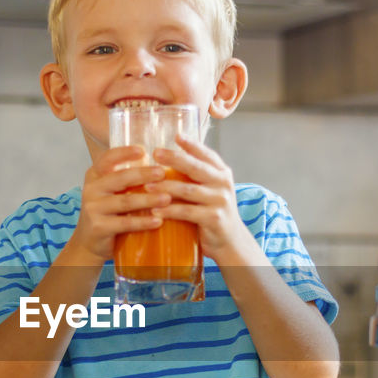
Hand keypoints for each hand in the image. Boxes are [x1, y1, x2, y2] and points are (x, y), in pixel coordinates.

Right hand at [65, 146, 170, 262]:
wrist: (89, 243)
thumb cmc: (108, 213)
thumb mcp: (111, 192)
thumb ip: (126, 178)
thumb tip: (160, 162)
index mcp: (95, 176)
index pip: (107, 158)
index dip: (124, 153)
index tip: (143, 150)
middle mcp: (92, 189)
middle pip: (120, 178)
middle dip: (143, 174)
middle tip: (163, 173)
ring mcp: (93, 209)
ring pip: (125, 201)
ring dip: (148, 199)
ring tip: (167, 198)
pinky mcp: (99, 227)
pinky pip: (125, 223)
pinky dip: (143, 222)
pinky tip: (158, 221)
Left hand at [150, 136, 255, 263]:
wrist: (230, 241)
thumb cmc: (212, 212)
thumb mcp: (209, 190)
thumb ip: (195, 176)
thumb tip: (166, 158)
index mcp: (222, 173)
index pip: (206, 154)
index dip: (192, 144)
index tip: (176, 136)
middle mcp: (223, 184)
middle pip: (196, 168)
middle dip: (175, 159)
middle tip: (155, 153)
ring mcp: (220, 201)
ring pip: (188, 190)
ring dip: (166, 187)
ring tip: (147, 186)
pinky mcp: (214, 218)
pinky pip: (187, 212)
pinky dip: (170, 211)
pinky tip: (155, 211)